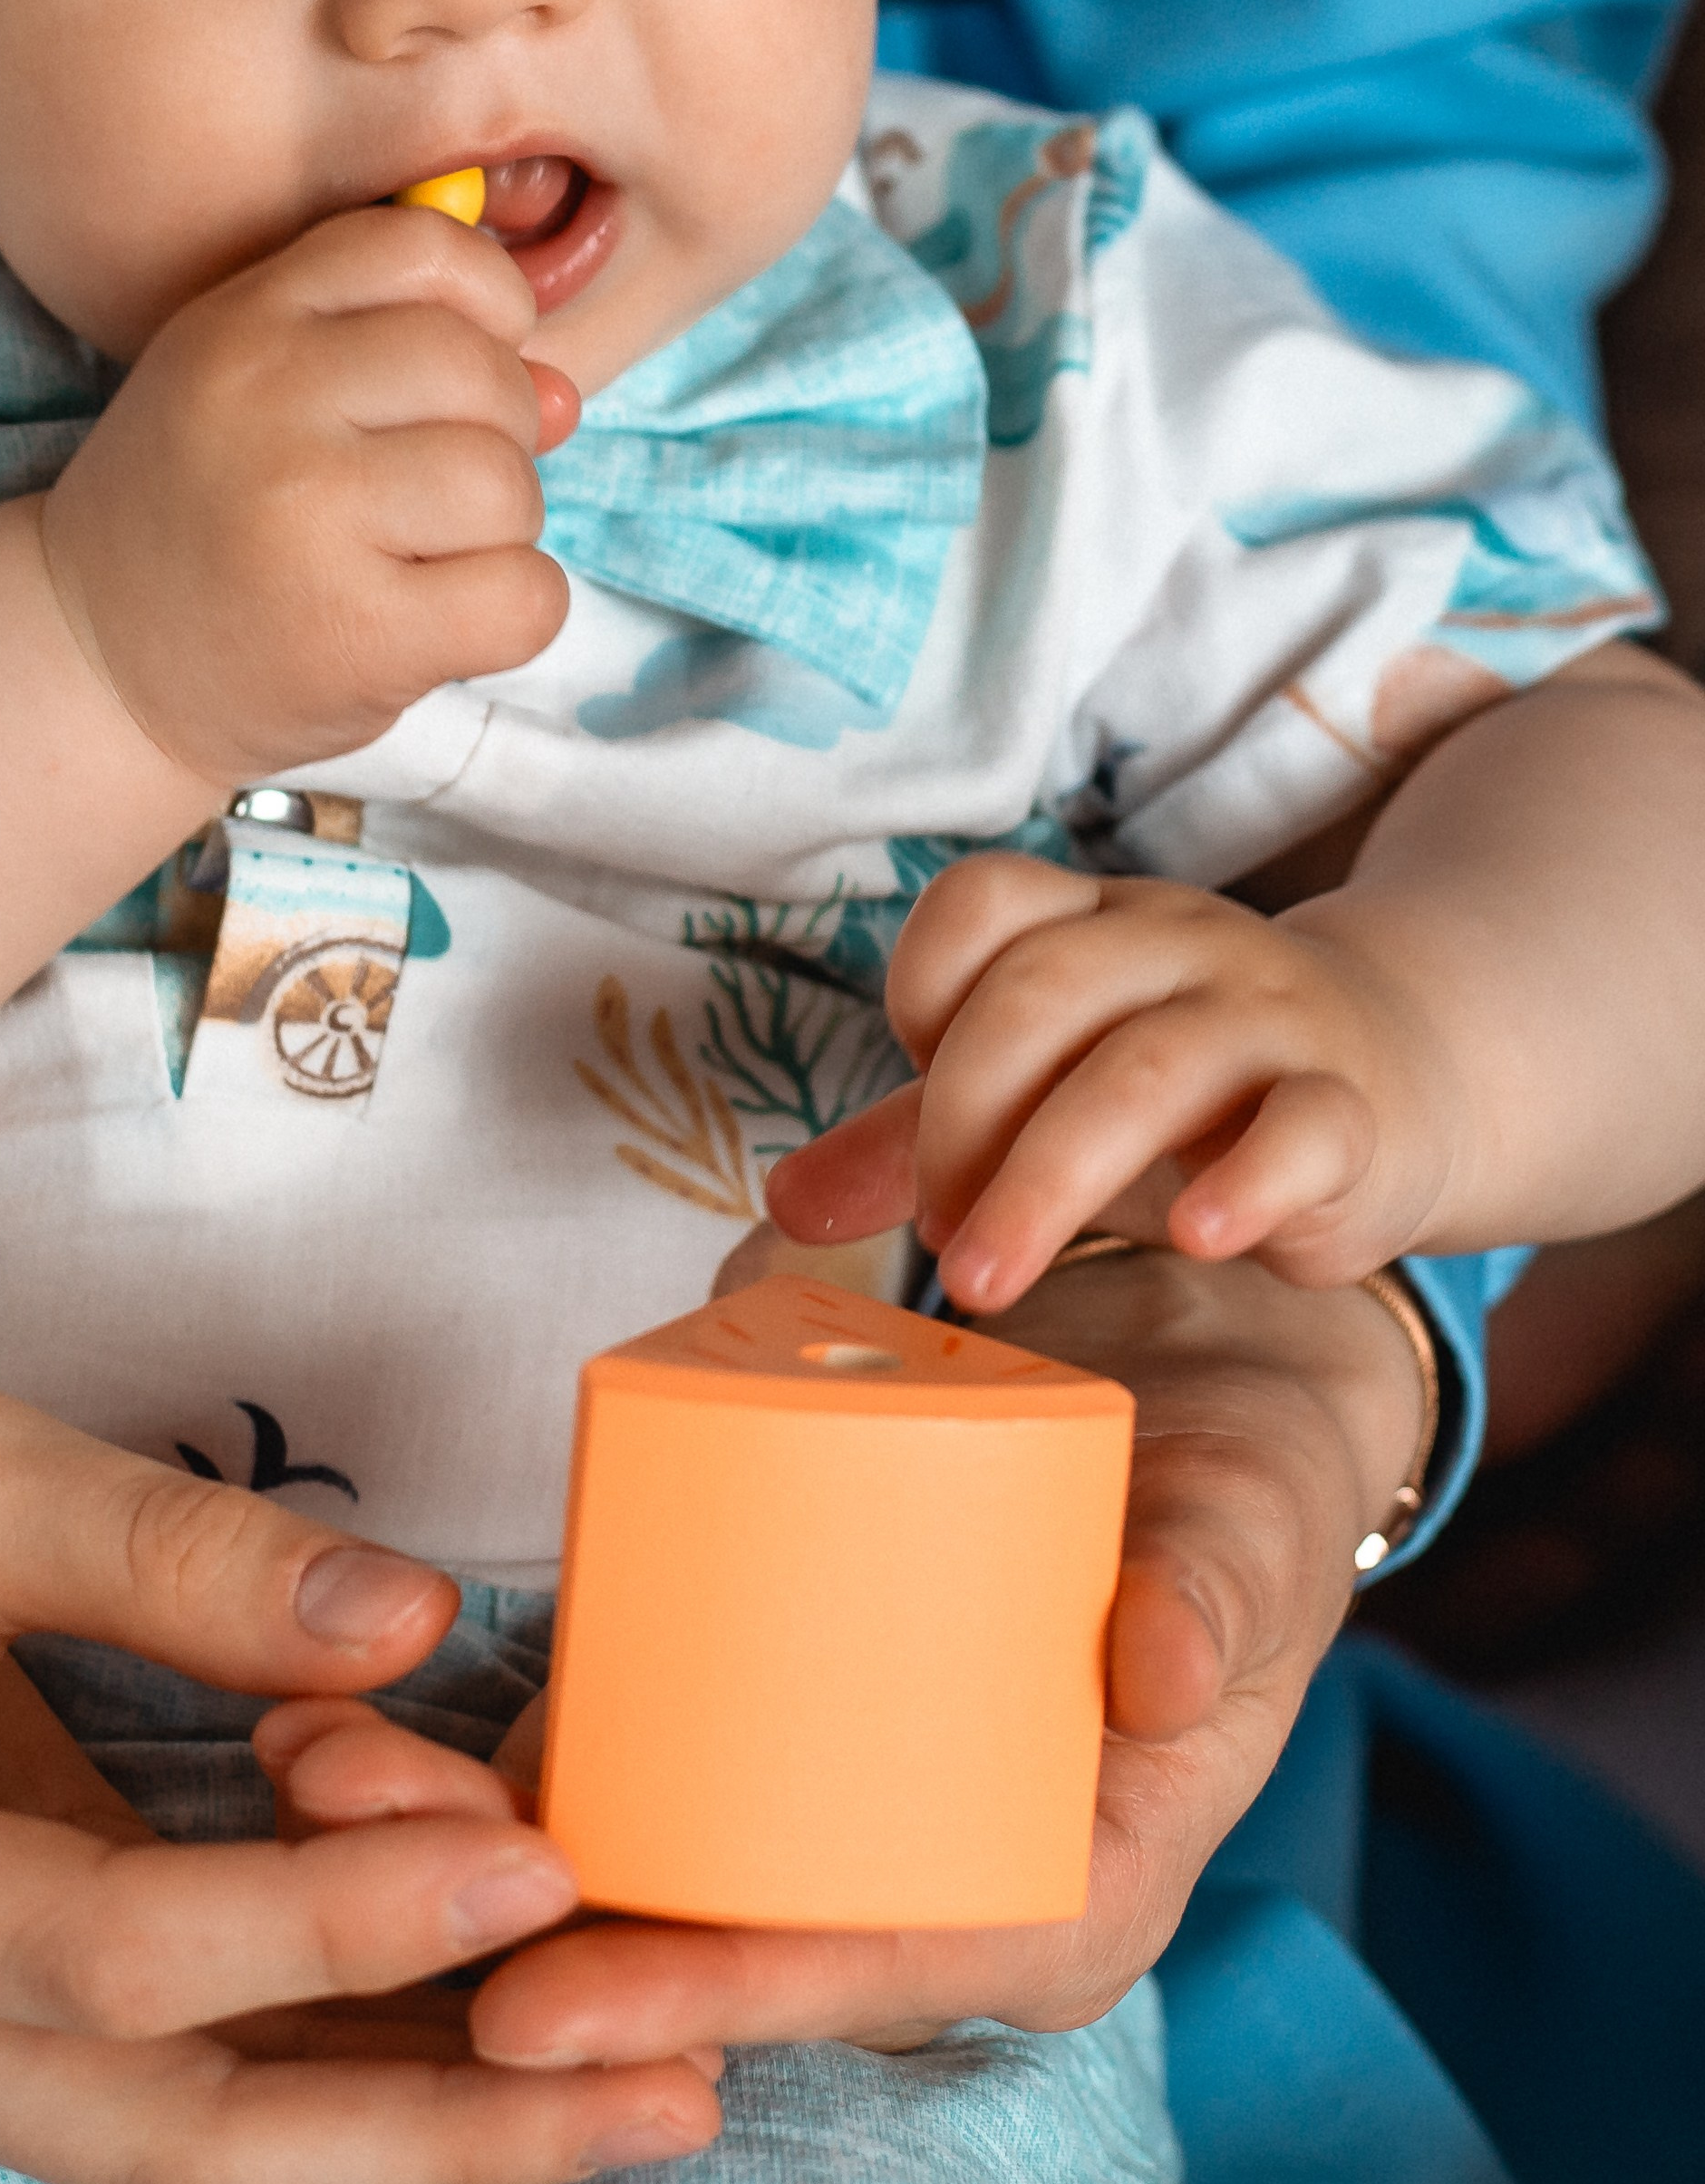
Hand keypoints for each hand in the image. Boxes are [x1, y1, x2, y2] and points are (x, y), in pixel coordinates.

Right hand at [0, 1275, 716, 2183]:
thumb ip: (172, 1557)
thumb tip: (415, 1622)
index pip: (113, 1951)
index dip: (335, 1922)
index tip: (535, 1857)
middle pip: (178, 2131)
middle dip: (438, 2129)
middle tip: (675, 2074)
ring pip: (187, 2133)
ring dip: (413, 2113)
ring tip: (639, 2072)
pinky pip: (166, 2063)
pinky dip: (330, 2043)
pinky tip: (490, 2007)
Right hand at [40, 205, 576, 788]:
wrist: (95, 660)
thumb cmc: (206, 517)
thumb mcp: (267, 394)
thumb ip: (410, 360)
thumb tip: (562, 396)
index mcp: (246, 322)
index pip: (426, 251)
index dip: (488, 305)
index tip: (461, 372)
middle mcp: (269, 402)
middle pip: (486, 376)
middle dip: (497, 437)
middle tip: (432, 493)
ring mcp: (309, 518)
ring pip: (508, 487)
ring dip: (500, 532)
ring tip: (423, 559)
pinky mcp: (355, 632)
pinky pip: (524, 596)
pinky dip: (514, 613)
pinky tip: (443, 621)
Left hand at [258, 1252, 1427, 2063]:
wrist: (1213, 1368)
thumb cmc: (1247, 1470)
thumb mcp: (1254, 1520)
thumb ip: (1219, 1584)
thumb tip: (1164, 1670)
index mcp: (1051, 1891)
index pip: (861, 1973)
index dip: (698, 1998)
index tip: (533, 2003)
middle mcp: (927, 1869)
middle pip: (715, 1930)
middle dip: (526, 1920)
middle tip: (345, 1846)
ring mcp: (840, 1793)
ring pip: (648, 1854)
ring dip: (470, 1836)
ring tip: (307, 1768)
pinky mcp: (780, 1701)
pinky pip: (637, 1757)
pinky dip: (503, 1751)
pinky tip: (366, 1711)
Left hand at [764, 853, 1454, 1311]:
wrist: (1397, 1082)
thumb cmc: (1179, 1095)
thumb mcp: (1041, 1096)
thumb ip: (913, 1140)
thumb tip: (786, 1206)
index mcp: (1092, 922)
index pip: (986, 902)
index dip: (925, 988)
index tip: (919, 1095)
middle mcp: (1178, 946)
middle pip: (1045, 990)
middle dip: (964, 1120)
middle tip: (939, 1241)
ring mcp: (1270, 1019)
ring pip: (1151, 1069)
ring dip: (1050, 1179)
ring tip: (986, 1281)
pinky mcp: (1352, 1108)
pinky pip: (1302, 1126)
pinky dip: (1243, 1181)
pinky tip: (1195, 1240)